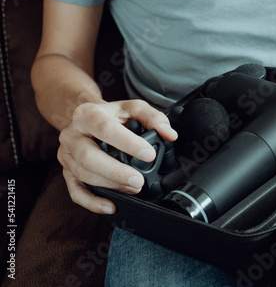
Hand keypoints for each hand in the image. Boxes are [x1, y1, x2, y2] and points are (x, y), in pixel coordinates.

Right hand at [57, 99, 177, 213]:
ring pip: (84, 174)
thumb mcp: (133, 107)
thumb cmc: (112, 115)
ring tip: (134, 188)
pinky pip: (75, 191)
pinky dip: (92, 202)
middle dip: (116, 172)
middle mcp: (72, 135)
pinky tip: (110, 205)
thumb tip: (169, 134)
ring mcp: (67, 154)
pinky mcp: (67, 172)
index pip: (105, 129)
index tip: (149, 154)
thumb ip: (153, 117)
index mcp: (88, 114)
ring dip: (110, 185)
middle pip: (88, 156)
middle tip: (139, 181)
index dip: (128, 143)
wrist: (87, 118)